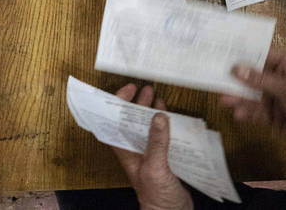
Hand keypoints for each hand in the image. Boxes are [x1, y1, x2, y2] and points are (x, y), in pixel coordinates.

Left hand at [109, 84, 193, 209]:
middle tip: (146, 88)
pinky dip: (164, 125)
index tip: (129, 88)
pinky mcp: (162, 158)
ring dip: (150, 112)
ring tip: (157, 97)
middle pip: (130, 120)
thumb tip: (158, 116)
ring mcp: (147, 153)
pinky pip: (160, 136)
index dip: (119, 102)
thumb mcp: (155, 167)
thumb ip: (156, 142)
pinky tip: (170, 117)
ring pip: (146, 126)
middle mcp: (133, 149)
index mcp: (124, 150)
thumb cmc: (156, 196)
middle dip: (136, 103)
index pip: (115, 120)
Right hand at [221, 44, 285, 164]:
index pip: (261, 53)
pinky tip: (237, 114)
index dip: (242, 52)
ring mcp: (278, 98)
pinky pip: (258, 112)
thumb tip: (235, 67)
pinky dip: (248, 113)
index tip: (220, 50)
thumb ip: (260, 80)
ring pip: (253, 95)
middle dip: (236, 78)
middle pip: (253, 75)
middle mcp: (281, 78)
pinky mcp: (277, 116)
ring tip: (223, 100)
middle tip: (213, 77)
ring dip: (239, 98)